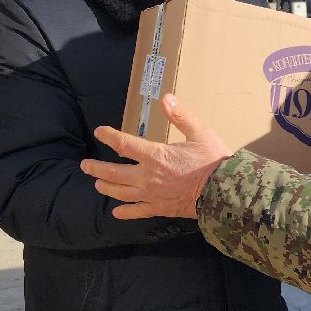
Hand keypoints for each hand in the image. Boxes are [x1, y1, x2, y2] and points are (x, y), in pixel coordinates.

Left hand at [81, 95, 231, 219]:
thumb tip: (165, 98)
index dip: (109, 136)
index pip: (124, 144)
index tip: (99, 132)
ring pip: (121, 192)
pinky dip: (125, 211)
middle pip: (114, 172)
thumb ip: (180, 116)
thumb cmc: (214, 160)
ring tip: (97, 184)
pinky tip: (116, 212)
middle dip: (97, 168)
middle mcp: (147, 176)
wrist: (224, 192)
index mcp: (155, 155)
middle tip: (85, 165)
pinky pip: (137, 211)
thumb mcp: (200, 132)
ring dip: (106, 187)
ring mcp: (152, 195)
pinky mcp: (160, 208)